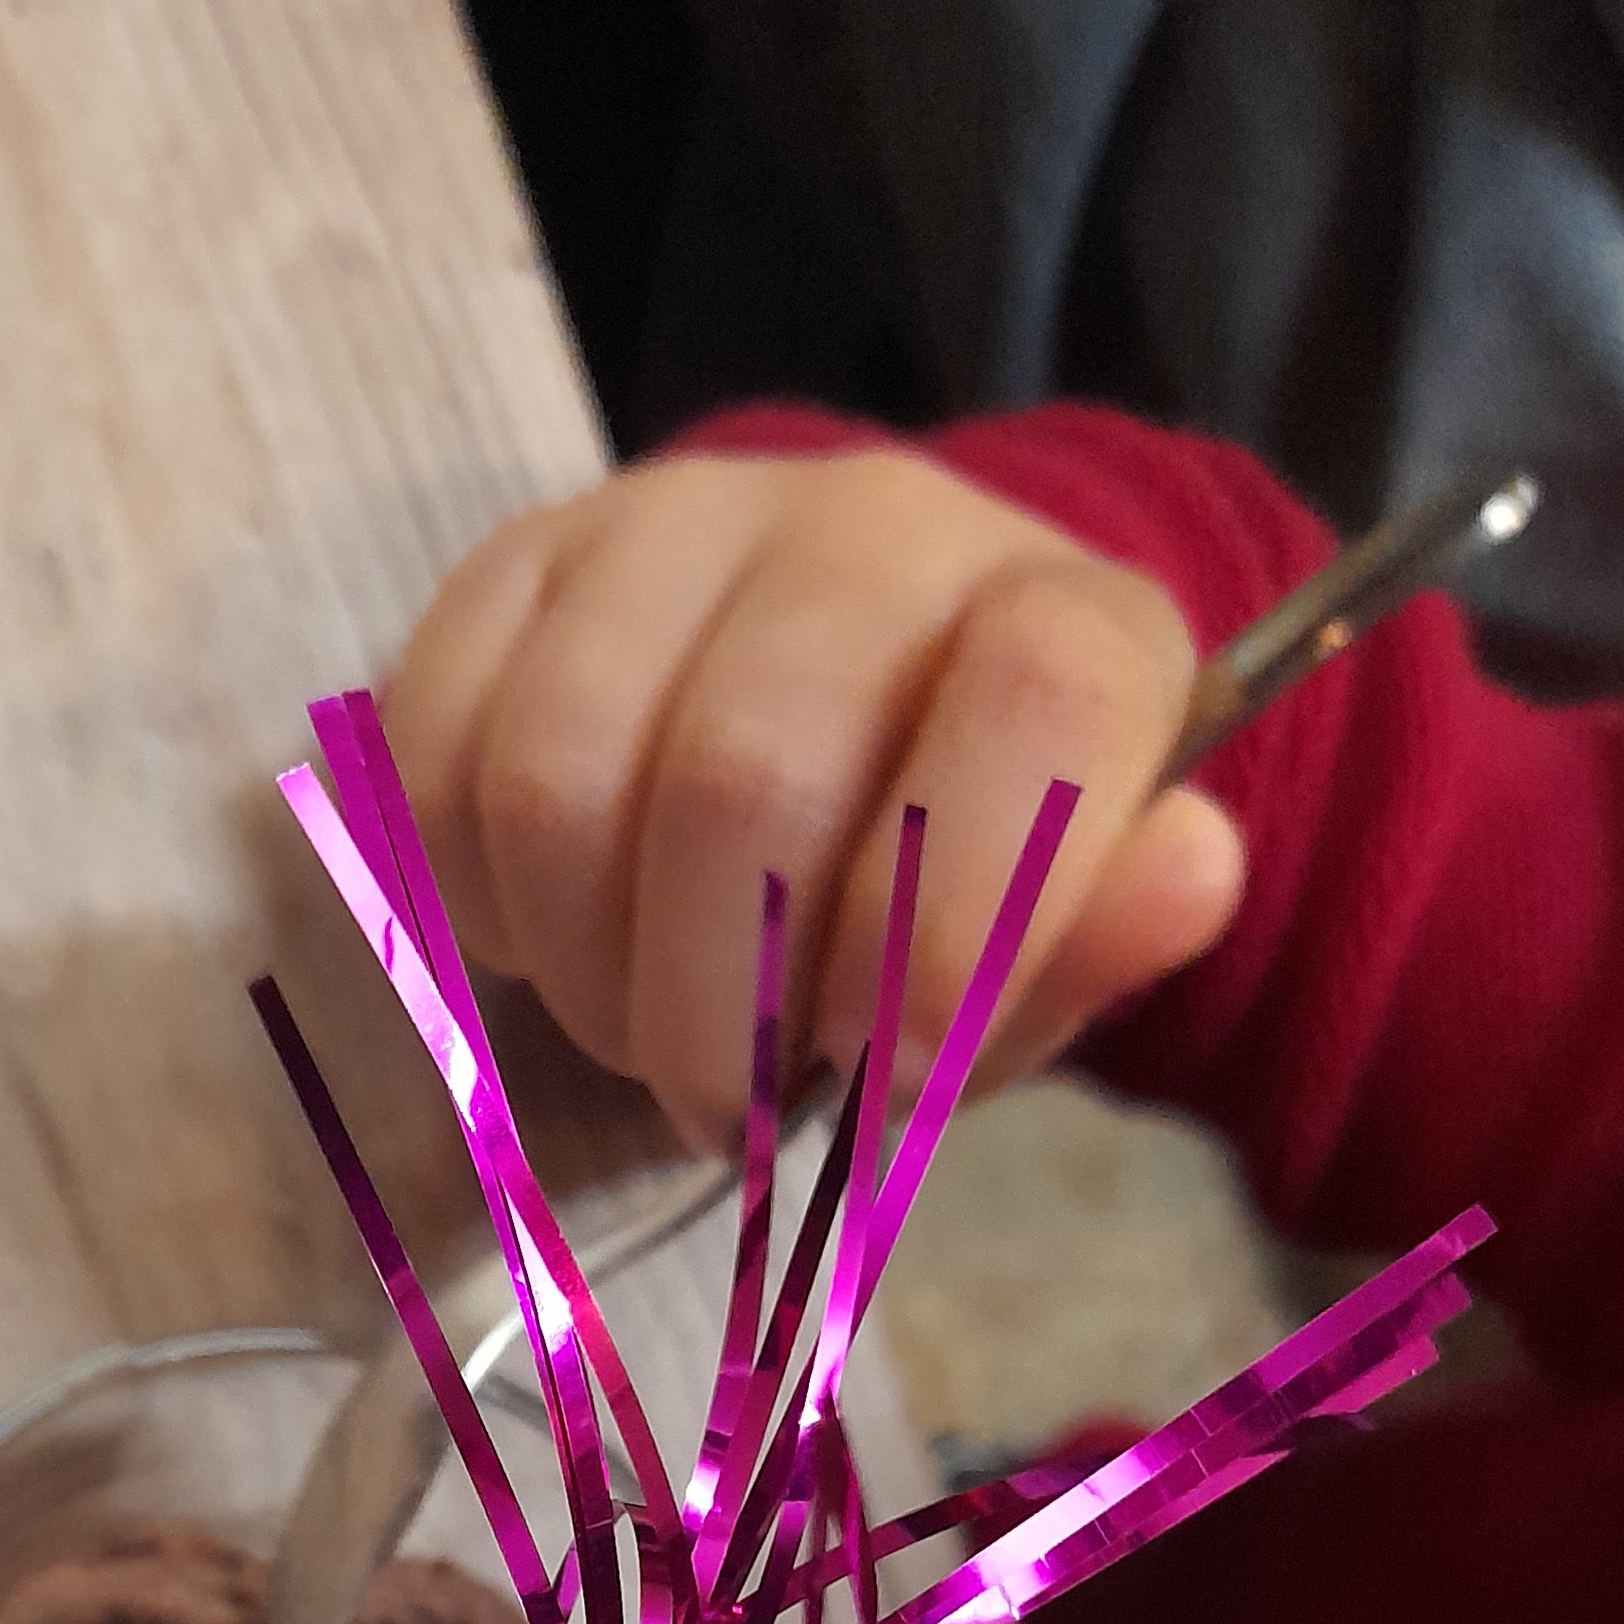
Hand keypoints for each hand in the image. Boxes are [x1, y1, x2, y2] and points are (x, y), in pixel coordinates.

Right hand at [381, 445, 1245, 1151]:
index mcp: (1061, 614)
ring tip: (648, 1020)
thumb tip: (1186, 874)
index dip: (955, 916)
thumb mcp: (1054, 949)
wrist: (846, 715)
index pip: (1033, 708)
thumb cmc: (954, 872)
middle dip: (721, 1009)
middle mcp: (871, 525)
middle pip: (742, 771)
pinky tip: (561, 928)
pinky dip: (481, 904)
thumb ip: (1105, 936)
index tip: (892, 1068)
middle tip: (735, 1098)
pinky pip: (437, 760)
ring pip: (558, 778)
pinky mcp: (515, 563)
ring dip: (590, 975)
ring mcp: (672, 525)